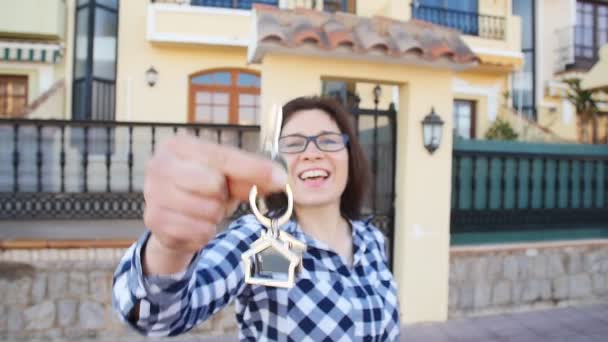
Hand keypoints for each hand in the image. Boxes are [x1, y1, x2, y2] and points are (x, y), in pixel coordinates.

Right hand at [142, 134, 286, 272]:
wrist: (173, 218)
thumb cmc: (202, 189)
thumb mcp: (228, 177)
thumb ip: (252, 175)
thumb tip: (280, 179)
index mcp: (179, 145)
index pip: (223, 157)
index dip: (253, 169)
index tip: (280, 178)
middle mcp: (160, 165)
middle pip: (213, 184)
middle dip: (222, 195)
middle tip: (216, 196)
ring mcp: (153, 193)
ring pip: (207, 210)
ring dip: (214, 216)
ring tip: (204, 210)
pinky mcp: (154, 220)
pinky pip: (198, 231)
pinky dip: (204, 232)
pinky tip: (195, 224)